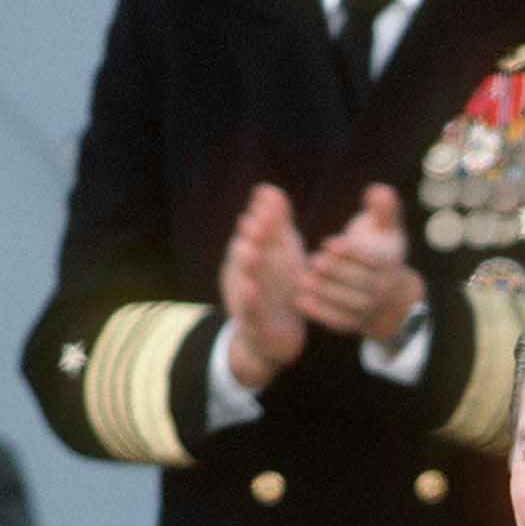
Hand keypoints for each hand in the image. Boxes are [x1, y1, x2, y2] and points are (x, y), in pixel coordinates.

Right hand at [219, 183, 307, 388]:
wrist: (275, 337)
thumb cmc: (278, 288)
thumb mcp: (282, 254)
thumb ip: (276, 223)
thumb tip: (267, 189)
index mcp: (254, 254)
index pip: (256, 230)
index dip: (262, 215)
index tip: (268, 197)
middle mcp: (244, 273)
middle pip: (245, 250)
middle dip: (250, 236)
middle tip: (255, 219)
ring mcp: (245, 297)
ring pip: (243, 278)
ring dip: (246, 264)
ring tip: (251, 250)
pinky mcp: (252, 321)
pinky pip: (249, 309)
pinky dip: (248, 299)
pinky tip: (251, 288)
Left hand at [296, 184, 425, 341]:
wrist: (388, 293)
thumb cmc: (379, 248)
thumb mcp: (386, 226)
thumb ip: (383, 208)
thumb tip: (377, 191)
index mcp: (389, 261)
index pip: (373, 259)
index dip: (352, 252)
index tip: (329, 243)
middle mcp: (381, 288)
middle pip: (361, 283)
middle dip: (337, 273)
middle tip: (314, 261)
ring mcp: (367, 308)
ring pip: (349, 304)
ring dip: (325, 293)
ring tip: (303, 279)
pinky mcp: (352, 323)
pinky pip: (337, 321)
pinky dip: (318, 312)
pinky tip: (298, 299)